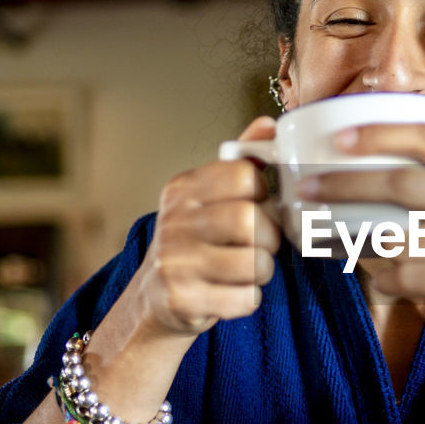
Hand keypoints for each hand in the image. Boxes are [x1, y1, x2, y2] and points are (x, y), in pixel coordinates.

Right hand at [138, 117, 281, 337]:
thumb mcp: (210, 197)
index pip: (245, 176)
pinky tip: (234, 292)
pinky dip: (249, 299)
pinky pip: (244, 299)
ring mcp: (174, 261)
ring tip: (249, 270)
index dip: (262, 194)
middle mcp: (174, 221)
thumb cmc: (195, 241)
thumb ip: (241, 163)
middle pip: (251, 221)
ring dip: (263, 271)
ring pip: (254, 263)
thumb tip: (269, 124)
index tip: (256, 206)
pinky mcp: (182, 299)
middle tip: (261, 245)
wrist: (154, 297)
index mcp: (184, 189)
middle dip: (269, 238)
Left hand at [298, 116, 424, 342]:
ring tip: (335, 238)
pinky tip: (381, 281)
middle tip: (307, 187)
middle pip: (404, 182)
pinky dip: (387, 280)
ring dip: (360, 240)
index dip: (382, 134)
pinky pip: (410, 277)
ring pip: (400, 237)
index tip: (339, 138)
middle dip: (348, 183)